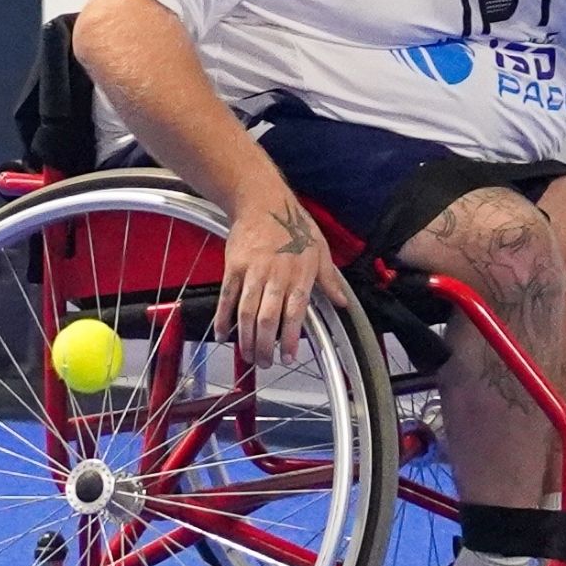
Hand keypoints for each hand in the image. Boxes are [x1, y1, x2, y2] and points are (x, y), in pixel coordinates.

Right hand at [211, 190, 351, 368]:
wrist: (263, 202)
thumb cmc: (295, 225)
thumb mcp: (321, 249)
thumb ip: (329, 280)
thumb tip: (342, 303)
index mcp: (299, 274)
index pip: (295, 313)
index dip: (290, 338)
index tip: (288, 357)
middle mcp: (276, 276)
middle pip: (267, 318)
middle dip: (265, 345)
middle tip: (264, 363)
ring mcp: (252, 272)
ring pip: (247, 312)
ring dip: (245, 338)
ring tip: (247, 356)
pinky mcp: (233, 267)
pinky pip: (227, 297)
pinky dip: (223, 318)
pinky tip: (222, 334)